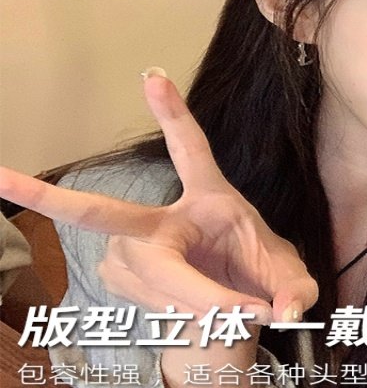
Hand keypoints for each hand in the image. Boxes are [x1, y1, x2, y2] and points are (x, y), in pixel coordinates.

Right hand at [0, 73, 317, 324]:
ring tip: (235, 310)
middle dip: (50, 197)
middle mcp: (159, 221)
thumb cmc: (259, 278)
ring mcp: (131, 252)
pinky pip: (152, 301)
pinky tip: (196, 312)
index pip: (188, 149)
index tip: (153, 74)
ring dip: (202, 302)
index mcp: (208, 199)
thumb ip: (297, 291)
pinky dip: (185, 312)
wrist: (233, 313)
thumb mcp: (289, 278)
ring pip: (157, 282)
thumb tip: (288, 310)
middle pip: (104, 214)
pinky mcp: (118, 279)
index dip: (172, 114)